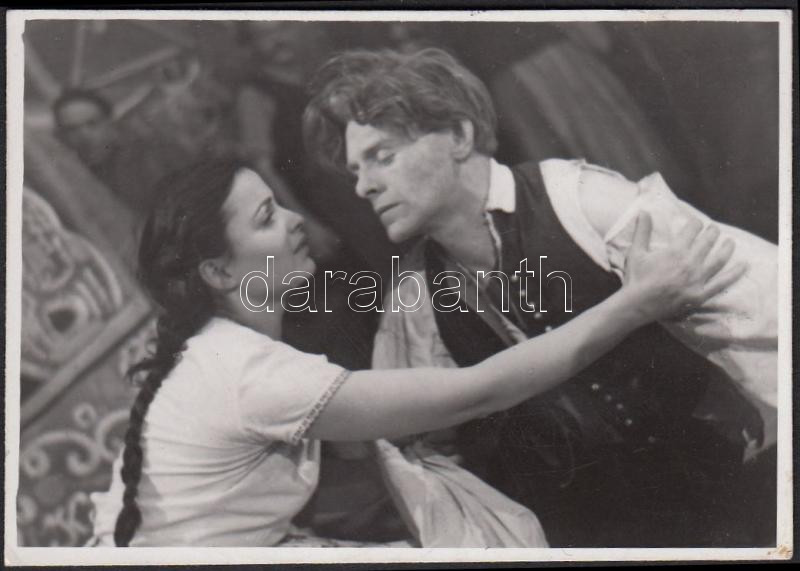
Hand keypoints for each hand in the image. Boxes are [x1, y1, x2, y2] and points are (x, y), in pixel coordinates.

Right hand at [621, 212, 746, 322]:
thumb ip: (642, 231)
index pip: (693, 229)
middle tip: (713, 230)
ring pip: (719, 259)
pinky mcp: (701, 294)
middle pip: (708, 241)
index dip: (695, 224)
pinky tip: (744, 265)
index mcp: (675, 251)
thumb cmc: (636, 278)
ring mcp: (697, 280)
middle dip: (712, 232)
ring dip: (727, 248)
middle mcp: (689, 263)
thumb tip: (643, 211)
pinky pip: (722, 282)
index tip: (695, 224)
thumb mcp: (636, 252)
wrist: (637, 305)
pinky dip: (735, 273)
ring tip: (730, 242)